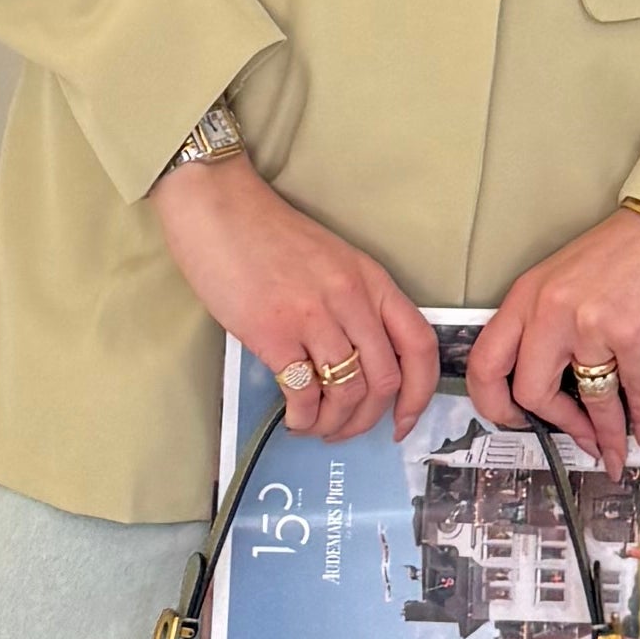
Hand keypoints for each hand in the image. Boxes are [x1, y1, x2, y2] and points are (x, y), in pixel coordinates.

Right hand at [153, 158, 440, 448]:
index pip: (420, 345)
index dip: (420, 393)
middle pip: (384, 380)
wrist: (219, 208)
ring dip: (334, 424)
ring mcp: (314, 316)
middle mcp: (351, 298)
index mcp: (371, 280)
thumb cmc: (269, 235)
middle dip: (368, 419)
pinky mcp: (274, 332)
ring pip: (347, 393)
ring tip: (316, 426)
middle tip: (345, 429)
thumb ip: (354, 304)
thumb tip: (360, 363)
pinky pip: (304, 394)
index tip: (403, 420)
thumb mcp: (333, 261)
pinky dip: (302, 418)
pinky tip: (293, 418)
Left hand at [467, 210, 639, 477]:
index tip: (514, 420)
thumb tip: (550, 383)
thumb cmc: (622, 252)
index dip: (493, 403)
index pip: (485, 363)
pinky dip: (638, 419)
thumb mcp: (562, 280)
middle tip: (571, 435)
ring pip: (587, 401)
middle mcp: (550, 311)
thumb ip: (546, 325)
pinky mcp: (632, 336)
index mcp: (526, 297)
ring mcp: (590, 325)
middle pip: (528, 392)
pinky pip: (631, 394)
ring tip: (611, 450)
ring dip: (602, 434)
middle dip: (554, 423)